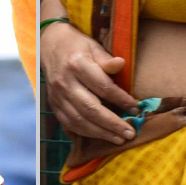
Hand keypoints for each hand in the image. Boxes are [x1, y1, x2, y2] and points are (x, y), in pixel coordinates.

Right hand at [40, 21, 137, 143]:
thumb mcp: (94, 47)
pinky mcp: (54, 105)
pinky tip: (101, 136)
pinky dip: (86, 133)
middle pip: (90, 109)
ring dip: (101, 133)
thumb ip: (107, 59)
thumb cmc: (78, 46)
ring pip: (79, 120)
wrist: (49, 46)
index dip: (121, 100)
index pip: (102, 87)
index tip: (136, 109)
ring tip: (119, 139)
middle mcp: (65, 82)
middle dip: (112, 124)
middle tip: (130, 133)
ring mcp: (57, 96)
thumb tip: (122, 64)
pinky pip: (69, 124)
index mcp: (77, 65)